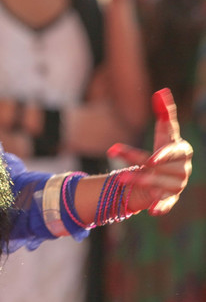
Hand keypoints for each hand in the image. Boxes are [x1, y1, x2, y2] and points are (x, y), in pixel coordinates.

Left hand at [108, 88, 192, 215]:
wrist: (160, 174)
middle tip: (122, 170)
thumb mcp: (163, 132)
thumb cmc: (163, 149)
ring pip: (156, 184)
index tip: (151, 159)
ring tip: (120, 178)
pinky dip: (160, 206)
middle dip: (140, 167)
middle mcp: (182, 169)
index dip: (163, 155)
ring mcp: (176, 185)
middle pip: (159, 168)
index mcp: (181, 151)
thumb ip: (164, 113)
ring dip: (138, 181)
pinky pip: (165, 203)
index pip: (174, 151)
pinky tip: (152, 210)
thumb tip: (161, 91)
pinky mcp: (168, 199)